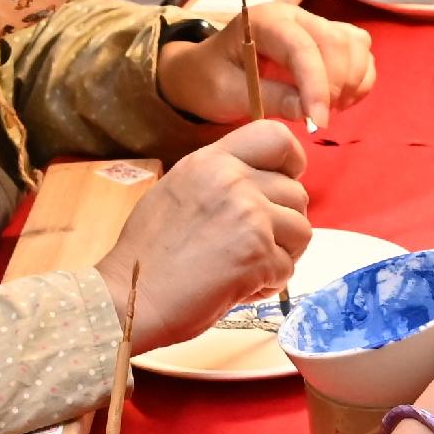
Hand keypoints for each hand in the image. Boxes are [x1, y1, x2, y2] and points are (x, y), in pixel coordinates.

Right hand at [95, 121, 308, 346]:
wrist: (131, 296)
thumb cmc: (149, 254)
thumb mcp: (178, 190)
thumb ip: (222, 180)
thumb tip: (262, 186)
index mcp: (212, 161)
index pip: (276, 137)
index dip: (292, 161)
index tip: (288, 181)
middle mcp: (234, 181)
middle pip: (296, 193)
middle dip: (284, 224)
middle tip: (256, 246)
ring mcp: (249, 216)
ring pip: (302, 231)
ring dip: (281, 255)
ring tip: (246, 268)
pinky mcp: (258, 254)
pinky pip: (287, 268)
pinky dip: (268, 284)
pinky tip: (237, 288)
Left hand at [159, 0, 377, 123]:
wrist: (205, 72)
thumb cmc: (210, 80)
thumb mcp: (227, 93)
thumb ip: (269, 98)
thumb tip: (309, 112)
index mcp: (264, 21)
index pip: (302, 47)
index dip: (315, 86)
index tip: (317, 123)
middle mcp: (295, 16)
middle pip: (337, 43)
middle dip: (335, 86)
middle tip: (317, 120)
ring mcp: (315, 26)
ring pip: (355, 45)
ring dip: (351, 82)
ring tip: (328, 109)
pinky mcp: (329, 41)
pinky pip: (361, 54)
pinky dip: (359, 80)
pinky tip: (338, 101)